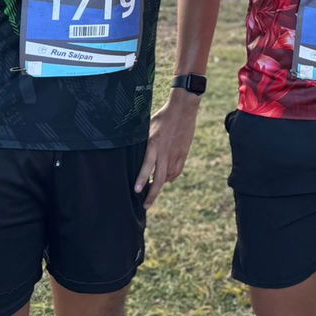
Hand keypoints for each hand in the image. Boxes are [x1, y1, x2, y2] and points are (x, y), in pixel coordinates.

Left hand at [133, 90, 199, 208]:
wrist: (183, 109)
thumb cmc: (162, 117)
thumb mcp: (147, 127)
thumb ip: (142, 143)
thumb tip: (132, 154)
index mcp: (154, 145)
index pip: (147, 166)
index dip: (142, 179)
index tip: (137, 191)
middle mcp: (165, 152)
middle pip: (160, 179)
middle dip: (152, 195)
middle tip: (145, 205)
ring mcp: (176, 154)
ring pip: (168, 177)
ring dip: (160, 185)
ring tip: (152, 191)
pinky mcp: (183, 154)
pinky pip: (176, 171)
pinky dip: (170, 177)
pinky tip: (166, 179)